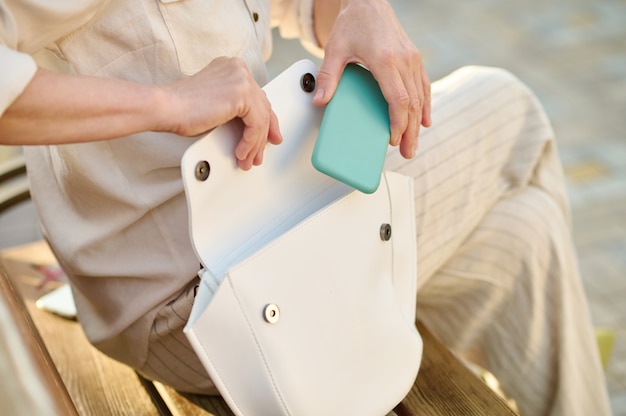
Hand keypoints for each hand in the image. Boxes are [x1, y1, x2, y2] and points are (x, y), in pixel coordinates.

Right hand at [162, 57, 281, 169]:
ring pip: (261, 117)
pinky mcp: (241, 92)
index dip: (266, 120)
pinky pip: (256, 123)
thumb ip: (237, 110)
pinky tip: (241, 152)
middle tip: (259, 153)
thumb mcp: (218, 107)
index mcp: (232, 68)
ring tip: (247, 159)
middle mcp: (239, 69)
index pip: (258, 96)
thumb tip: (253, 128)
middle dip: (263, 134)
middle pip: (263, 106)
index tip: (269, 136)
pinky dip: (250, 141)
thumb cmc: (182, 109)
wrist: (166, 107)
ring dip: (255, 143)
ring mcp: (241, 78)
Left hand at [313, 0, 430, 158]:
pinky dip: (425, 105)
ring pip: (421, 97)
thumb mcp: (335, 49)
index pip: (398, 99)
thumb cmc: (352, 23)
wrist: (369, 2)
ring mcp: (412, 59)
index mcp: (385, 60)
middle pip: (413, 103)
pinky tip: (424, 120)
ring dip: (418, 123)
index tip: (393, 139)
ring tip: (414, 143)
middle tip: (407, 152)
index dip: (397, 123)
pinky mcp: (415, 58)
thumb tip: (320, 101)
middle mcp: (403, 60)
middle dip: (410, 131)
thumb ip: (329, 76)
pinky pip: (423, 86)